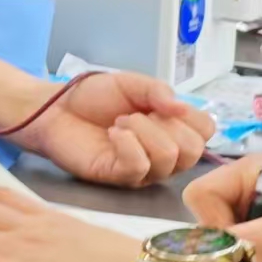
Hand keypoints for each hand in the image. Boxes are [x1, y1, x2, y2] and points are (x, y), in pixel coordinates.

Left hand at [21, 72, 213, 187]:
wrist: (55, 108)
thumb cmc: (93, 97)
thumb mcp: (130, 83)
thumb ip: (158, 91)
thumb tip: (181, 108)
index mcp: (172, 130)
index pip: (206, 131)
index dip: (188, 115)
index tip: (160, 104)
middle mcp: (164, 154)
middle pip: (193, 149)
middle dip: (163, 123)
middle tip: (132, 114)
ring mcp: (143, 170)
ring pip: (168, 158)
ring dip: (143, 130)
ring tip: (119, 122)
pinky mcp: (119, 178)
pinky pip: (140, 167)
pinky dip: (128, 144)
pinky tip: (113, 134)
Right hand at [184, 155, 261, 261]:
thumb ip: (241, 241)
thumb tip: (195, 255)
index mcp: (250, 171)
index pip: (200, 195)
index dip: (215, 224)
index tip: (244, 246)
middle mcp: (248, 187)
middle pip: (208, 219)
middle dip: (232, 246)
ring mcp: (257, 211)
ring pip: (223, 239)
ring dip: (247, 260)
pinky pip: (240, 252)